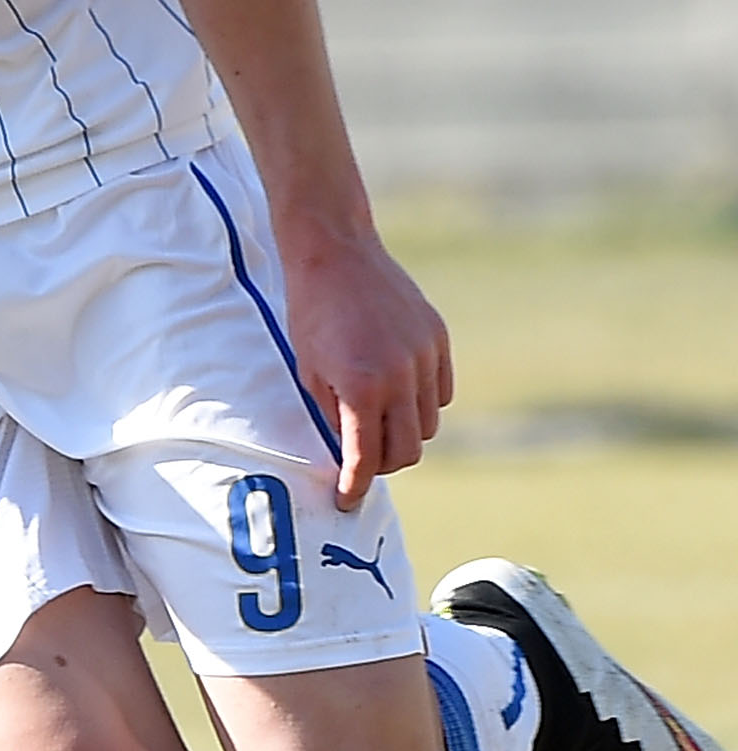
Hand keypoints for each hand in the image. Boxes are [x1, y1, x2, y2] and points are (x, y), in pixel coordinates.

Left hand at [283, 230, 452, 508]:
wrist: (334, 250)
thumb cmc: (310, 310)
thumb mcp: (308, 368)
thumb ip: (333, 414)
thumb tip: (349, 454)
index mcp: (360, 385)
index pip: (367, 457)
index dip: (356, 485)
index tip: (348, 500)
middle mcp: (399, 375)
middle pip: (407, 449)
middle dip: (384, 464)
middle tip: (364, 461)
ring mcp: (424, 356)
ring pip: (429, 424)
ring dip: (405, 433)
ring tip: (379, 423)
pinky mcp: (438, 340)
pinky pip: (440, 393)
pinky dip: (423, 404)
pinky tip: (399, 394)